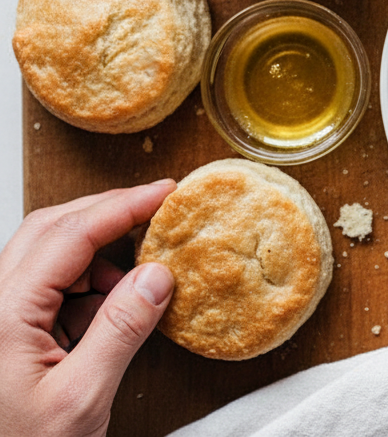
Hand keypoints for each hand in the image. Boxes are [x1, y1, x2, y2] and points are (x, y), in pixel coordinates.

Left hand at [0, 180, 176, 436]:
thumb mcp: (81, 399)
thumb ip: (120, 331)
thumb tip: (156, 276)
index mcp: (3, 314)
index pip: (69, 235)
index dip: (122, 206)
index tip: (165, 193)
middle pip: (50, 229)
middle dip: (107, 215)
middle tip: (157, 211)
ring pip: (47, 257)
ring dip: (97, 259)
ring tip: (135, 287)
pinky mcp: (3, 333)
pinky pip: (45, 289)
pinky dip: (85, 290)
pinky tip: (106, 317)